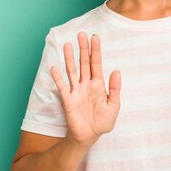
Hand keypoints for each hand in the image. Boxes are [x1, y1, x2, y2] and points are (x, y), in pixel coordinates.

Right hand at [50, 32, 120, 146]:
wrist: (89, 136)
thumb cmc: (102, 121)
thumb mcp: (113, 106)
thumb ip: (115, 89)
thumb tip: (116, 71)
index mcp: (99, 84)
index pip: (96, 64)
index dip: (95, 51)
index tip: (95, 37)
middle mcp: (86, 84)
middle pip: (84, 63)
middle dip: (83, 49)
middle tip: (81, 34)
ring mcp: (76, 91)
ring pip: (72, 71)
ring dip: (70, 58)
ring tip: (67, 45)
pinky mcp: (68, 100)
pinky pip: (62, 87)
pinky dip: (58, 78)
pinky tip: (54, 67)